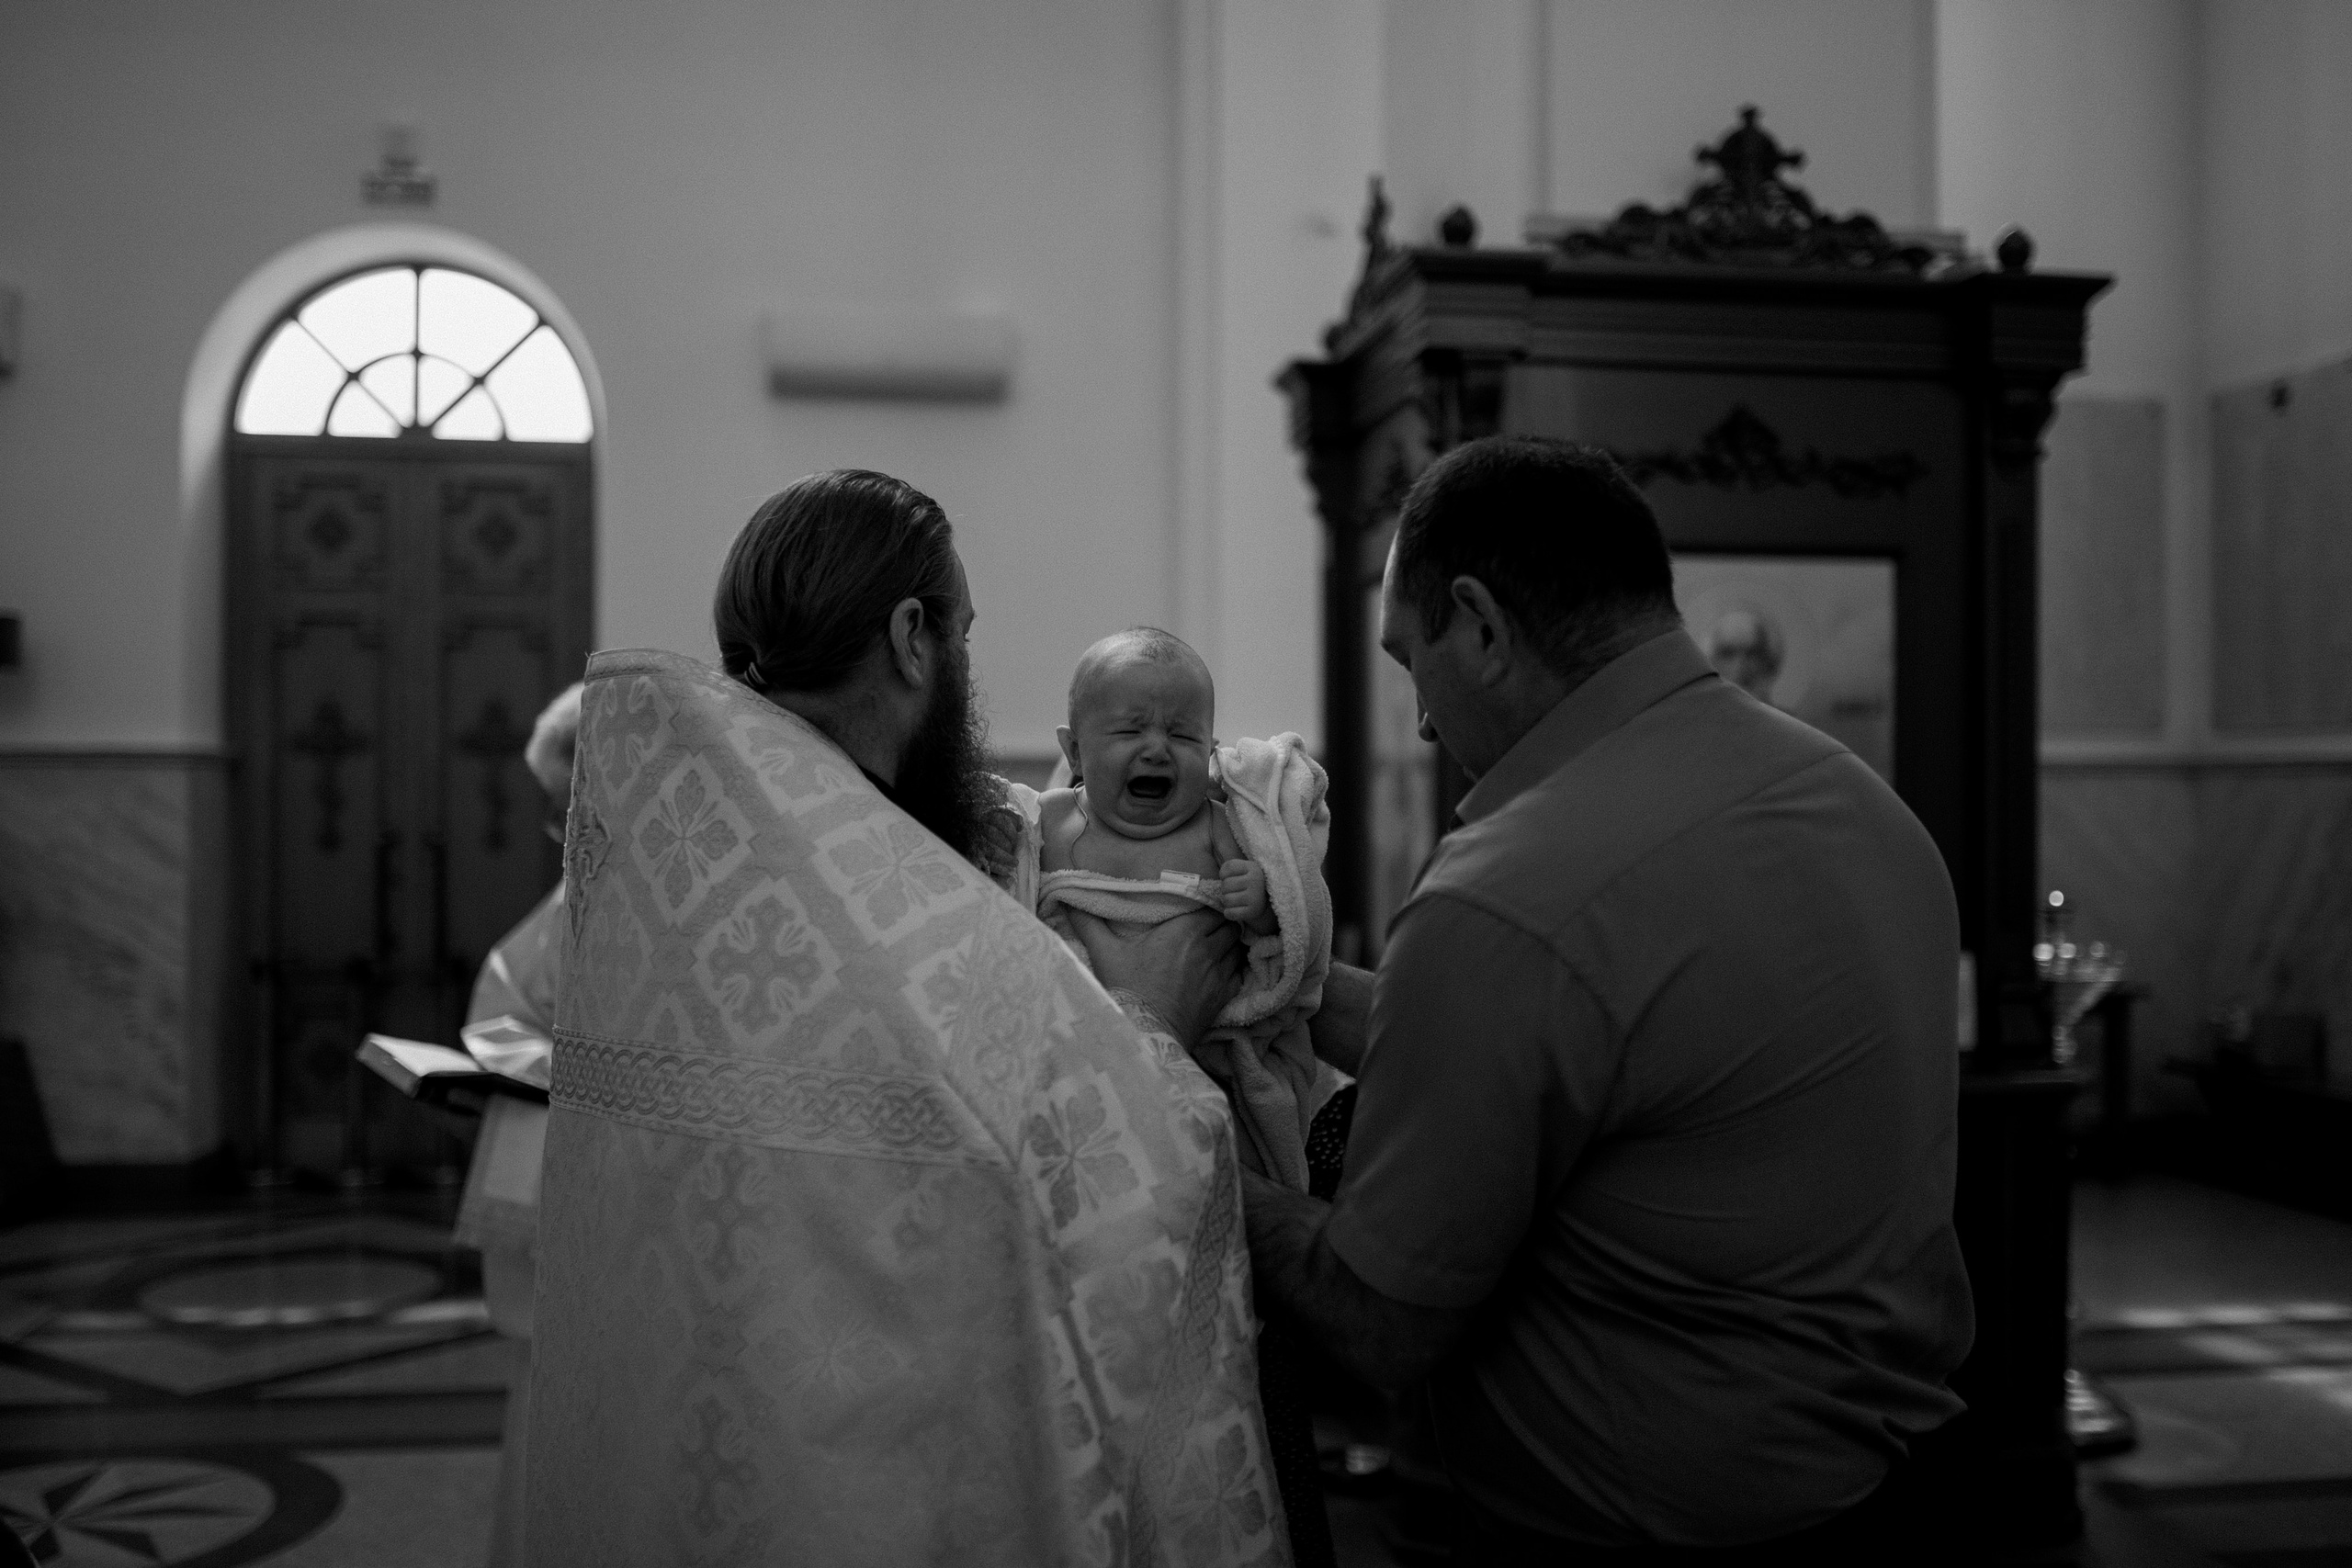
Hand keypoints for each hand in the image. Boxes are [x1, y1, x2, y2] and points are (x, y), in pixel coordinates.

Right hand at [1065, 904, 1244, 1046]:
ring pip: (1237, 948)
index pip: (1212, 908)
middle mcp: (1207, 948)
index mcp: (1184, 931)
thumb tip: (1067, 900)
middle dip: (1220, 924)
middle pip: (1228, 926)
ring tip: (1214, 948)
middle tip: (1206, 928)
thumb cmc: (1125, 990)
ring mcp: (1219, 974)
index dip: (1208, 907)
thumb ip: (1089, 923)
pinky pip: (1239, 974)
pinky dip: (1233, 969)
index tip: (1198, 910)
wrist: (1143, 1035)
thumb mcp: (1104, 952)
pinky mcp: (1223, 997)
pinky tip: (1219, 971)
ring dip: (1229, 945)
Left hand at [1216, 859, 1269, 927]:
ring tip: (1236, 900)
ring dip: (1228, 902)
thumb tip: (1204, 875)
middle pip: (1225, 885)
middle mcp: (1255, 881)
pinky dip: (1229, 913)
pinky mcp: (1253, 911)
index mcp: (1253, 867)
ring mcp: (1255, 897)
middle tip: (1235, 892)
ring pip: (1227, 899)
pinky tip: (1236, 910)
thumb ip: (1230, 868)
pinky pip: (1230, 913)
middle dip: (1226, 890)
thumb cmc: (1250, 884)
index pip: (1227, 868)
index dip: (1225, 875)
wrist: (1267, 901)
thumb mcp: (1245, 870)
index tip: (1233, 878)